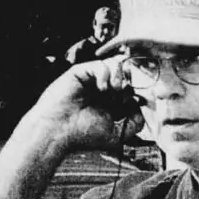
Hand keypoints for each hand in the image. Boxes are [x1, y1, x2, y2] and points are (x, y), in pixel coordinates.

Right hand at [18, 56, 143, 153]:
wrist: (58, 131)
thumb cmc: (83, 135)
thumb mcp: (118, 134)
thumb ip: (135, 123)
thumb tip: (141, 106)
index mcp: (111, 104)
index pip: (131, 89)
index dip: (136, 92)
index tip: (133, 102)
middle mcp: (102, 90)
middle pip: (126, 74)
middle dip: (129, 82)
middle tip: (122, 96)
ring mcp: (91, 81)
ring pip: (115, 65)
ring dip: (120, 76)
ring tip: (114, 90)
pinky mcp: (80, 72)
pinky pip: (101, 64)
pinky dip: (106, 73)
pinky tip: (101, 88)